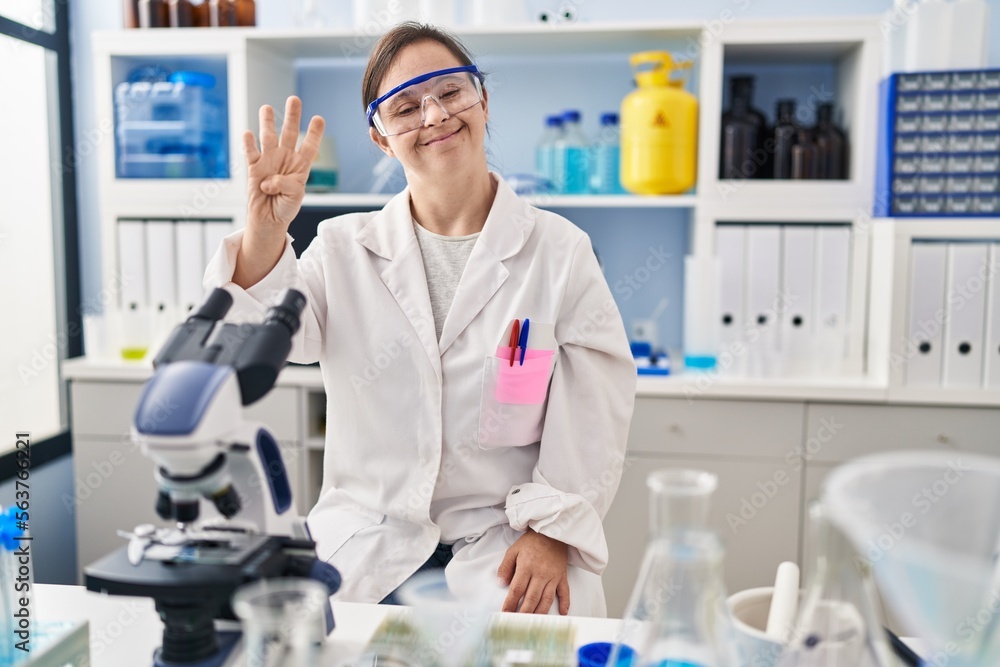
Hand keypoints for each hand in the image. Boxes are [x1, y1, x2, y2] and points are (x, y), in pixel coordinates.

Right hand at [244, 96, 324, 235]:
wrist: (269, 218)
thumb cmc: (285, 207)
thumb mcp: (295, 197)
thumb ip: (287, 184)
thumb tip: (269, 179)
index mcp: (300, 165)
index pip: (309, 146)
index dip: (314, 133)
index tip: (318, 118)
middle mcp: (285, 158)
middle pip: (289, 133)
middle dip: (292, 117)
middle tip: (294, 100)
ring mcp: (269, 160)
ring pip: (268, 137)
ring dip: (267, 123)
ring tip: (266, 108)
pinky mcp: (254, 168)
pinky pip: (251, 153)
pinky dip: (248, 144)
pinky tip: (248, 133)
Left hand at [497, 529, 569, 614]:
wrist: (551, 531)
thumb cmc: (530, 542)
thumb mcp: (513, 551)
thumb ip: (505, 567)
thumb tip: (500, 583)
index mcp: (526, 567)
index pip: (517, 589)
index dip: (510, 603)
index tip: (505, 613)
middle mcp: (540, 574)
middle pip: (531, 598)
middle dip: (524, 613)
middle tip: (518, 623)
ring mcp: (553, 576)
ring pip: (546, 599)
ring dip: (540, 612)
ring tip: (534, 622)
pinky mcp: (562, 576)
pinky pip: (565, 592)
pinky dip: (565, 603)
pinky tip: (562, 613)